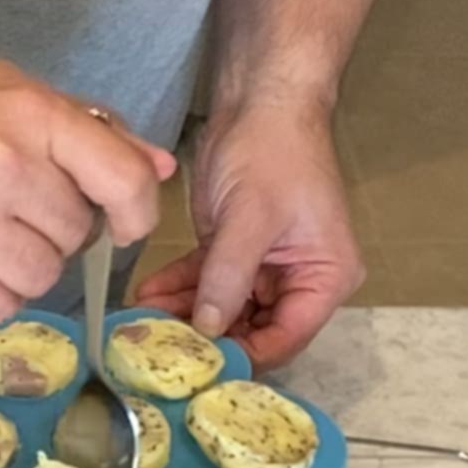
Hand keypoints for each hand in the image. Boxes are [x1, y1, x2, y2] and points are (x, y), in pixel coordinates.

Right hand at [0, 59, 176, 323]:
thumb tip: (159, 169)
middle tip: (16, 209)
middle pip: (77, 236)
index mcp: (26, 116)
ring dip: (24, 266)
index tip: (124, 223)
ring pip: (42, 278)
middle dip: (57, 230)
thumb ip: (90, 130)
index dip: (137, 212)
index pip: (120, 179)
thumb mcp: (8, 94)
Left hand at [134, 99, 363, 369]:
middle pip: (254, 331)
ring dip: (183, 316)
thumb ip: (229, 278)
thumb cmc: (274, 151)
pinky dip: (177, 289)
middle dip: (207, 340)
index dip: (245, 357)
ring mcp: (265, 268)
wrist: (259, 99)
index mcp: (326, 277)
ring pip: (223, 311)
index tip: (198, 368)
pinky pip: (205, 283)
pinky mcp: (233, 251)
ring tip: (142, 325)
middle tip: (159, 349)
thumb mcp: (251, 217)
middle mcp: (300, 280)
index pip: (288, 337)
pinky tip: (146, 296)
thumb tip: (207, 331)